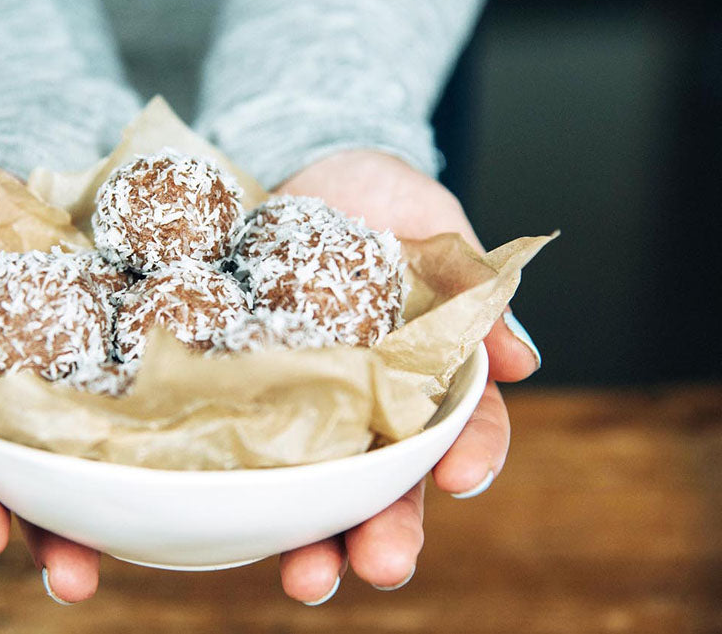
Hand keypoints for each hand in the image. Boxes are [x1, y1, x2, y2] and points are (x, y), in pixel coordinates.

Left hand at [271, 150, 540, 603]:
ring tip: (307, 577)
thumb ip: (476, 284)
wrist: (297, 171)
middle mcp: (372, 405)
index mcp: (430, 373)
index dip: (473, 456)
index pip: (466, 427)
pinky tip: (227, 516)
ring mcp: (309, 406)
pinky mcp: (250, 395)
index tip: (462, 478)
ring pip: (318, 491)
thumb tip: (522, 359)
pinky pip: (244, 447)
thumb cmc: (381, 196)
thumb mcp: (435, 224)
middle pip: (390, 486)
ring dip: (315, 541)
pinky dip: (239, 487)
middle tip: (381, 565)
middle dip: (389, 532)